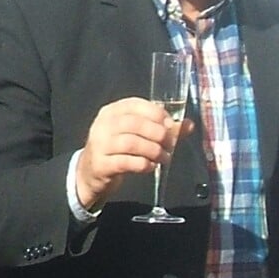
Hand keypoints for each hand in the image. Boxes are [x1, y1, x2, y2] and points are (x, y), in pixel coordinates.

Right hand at [74, 97, 190, 211]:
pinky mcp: (101, 164)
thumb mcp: (135, 134)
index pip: (136, 104)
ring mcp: (99, 145)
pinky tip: (151, 167)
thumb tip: (189, 125)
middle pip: (135, 124)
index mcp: (112, 111)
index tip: (171, 125)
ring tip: (164, 158)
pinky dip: (143, 164)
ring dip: (154, 151)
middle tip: (170, 145)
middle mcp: (103, 125)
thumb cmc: (116, 150)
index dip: (157, 114)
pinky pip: (126, 162)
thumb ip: (161, 128)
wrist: (89, 173)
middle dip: (158, 134)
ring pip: (132, 143)